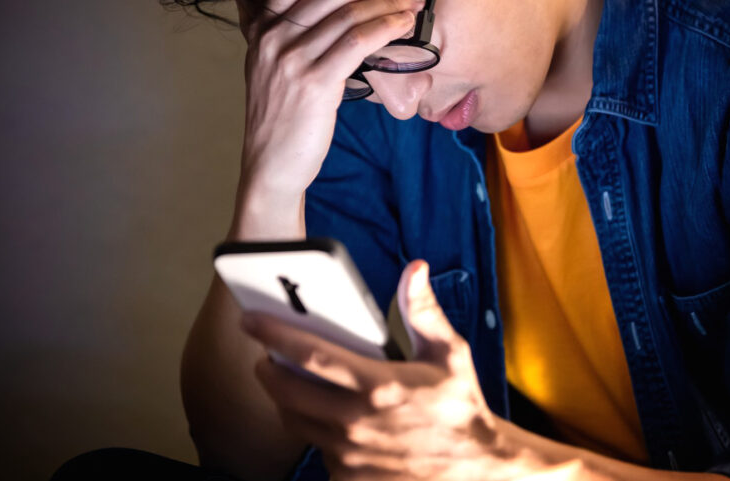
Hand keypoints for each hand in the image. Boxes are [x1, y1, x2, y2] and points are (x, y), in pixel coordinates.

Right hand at [233, 0, 425, 198]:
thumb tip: (327, 12)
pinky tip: (404, 25)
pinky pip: (357, 42)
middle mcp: (272, 38)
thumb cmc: (282, 119)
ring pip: (348, 14)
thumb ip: (288, 38)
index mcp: (261, 30)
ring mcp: (291, 59)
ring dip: (389, 4)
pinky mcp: (314, 82)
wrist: (271, 165)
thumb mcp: (272, 70)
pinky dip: (386, 27)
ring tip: (416, 3)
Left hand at [240, 260, 532, 480]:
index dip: (275, 335)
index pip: (312, 356)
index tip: (252, 321)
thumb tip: (414, 269)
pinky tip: (325, 418)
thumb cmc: (461, 407)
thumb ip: (424, 311)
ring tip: (289, 384)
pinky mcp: (349, 478)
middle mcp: (358, 423)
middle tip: (264, 357)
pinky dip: (315, 432)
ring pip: (296, 424)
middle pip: (288, 394)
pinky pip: (316, 451)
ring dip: (286, 402)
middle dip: (268, 371)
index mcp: (379, 386)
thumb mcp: (450, 354)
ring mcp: (350, 456)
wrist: (476, 468)